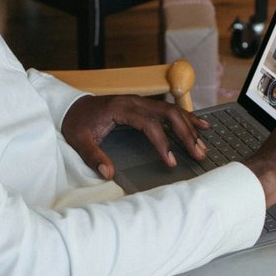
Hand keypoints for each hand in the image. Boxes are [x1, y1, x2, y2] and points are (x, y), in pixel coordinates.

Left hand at [61, 95, 209, 180]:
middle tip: (198, 153)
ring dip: (189, 127)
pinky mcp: (143, 105)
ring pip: (172, 111)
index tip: (171, 162)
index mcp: (121, 109)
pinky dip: (186, 117)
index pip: (149, 124)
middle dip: (186, 134)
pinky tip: (201, 125)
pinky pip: (169, 109)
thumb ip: (93, 157)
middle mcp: (134, 102)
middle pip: (168, 114)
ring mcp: (141, 102)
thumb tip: (108, 173)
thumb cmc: (77, 123)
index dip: (163, 143)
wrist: (71, 107)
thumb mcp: (79, 140)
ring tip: (203, 145)